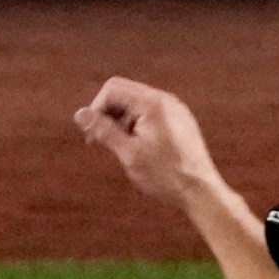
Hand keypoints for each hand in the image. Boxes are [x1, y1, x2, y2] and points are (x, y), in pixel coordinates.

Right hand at [72, 77, 226, 206]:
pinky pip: (151, 114)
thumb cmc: (164, 174)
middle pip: (124, 93)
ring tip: (120, 149)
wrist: (199, 190)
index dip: (96, 108)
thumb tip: (79, 114)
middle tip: (99, 143)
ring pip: (137, 104)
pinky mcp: (179, 121)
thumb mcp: (128, 153)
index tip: (92, 134)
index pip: (113, 88)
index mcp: (152, 103)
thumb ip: (103, 130)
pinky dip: (136, 126)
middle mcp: (166, 100)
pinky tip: (137, 149)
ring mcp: (175, 109)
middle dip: (107, 115)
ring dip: (121, 122)